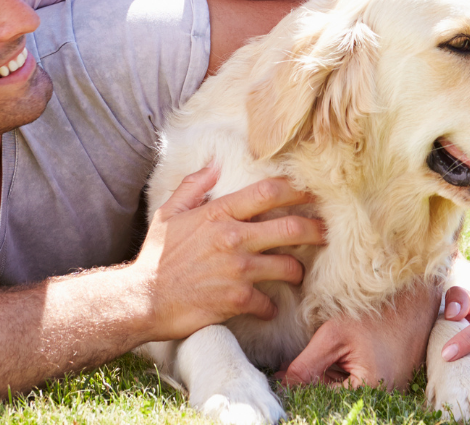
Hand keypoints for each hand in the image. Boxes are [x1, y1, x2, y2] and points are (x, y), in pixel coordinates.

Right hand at [133, 168, 325, 341]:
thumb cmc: (155, 256)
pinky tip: (269, 306)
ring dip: (298, 270)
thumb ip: (193, 186)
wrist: (143, 299)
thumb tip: (213, 164)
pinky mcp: (237, 300)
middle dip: (316, 229)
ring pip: (288, 265)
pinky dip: (271, 306)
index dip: (296, 189)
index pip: (269, 192)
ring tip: (299, 271)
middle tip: (326, 232)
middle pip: (291, 227)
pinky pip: (269, 302)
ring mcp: (238, 270)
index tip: (312, 192)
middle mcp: (233, 237)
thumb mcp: (169, 213)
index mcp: (219, 212)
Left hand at [282, 279, 439, 390]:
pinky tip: (336, 354)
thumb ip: (306, 365)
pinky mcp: (390, 381)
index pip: (322, 399)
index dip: (298, 388)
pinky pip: (357, 383)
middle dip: (311, 382)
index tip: (278, 375)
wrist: (416, 296)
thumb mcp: (333, 335)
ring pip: (344, 392)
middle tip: (288, 364)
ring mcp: (388, 390)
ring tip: (318, 353)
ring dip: (327, 377)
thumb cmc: (377, 310)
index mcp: (369, 389)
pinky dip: (342, 372)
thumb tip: (282, 385)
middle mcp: (382, 396)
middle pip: (333, 398)